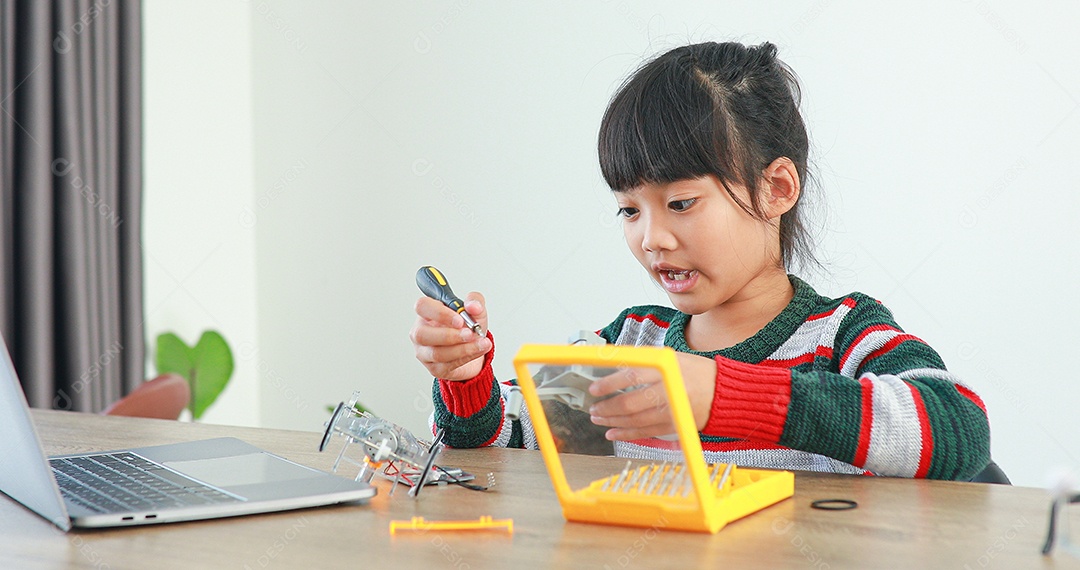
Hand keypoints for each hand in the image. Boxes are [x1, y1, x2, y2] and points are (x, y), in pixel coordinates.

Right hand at [410, 292, 491, 380]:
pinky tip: (478, 351)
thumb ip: (476, 301)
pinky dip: (467, 357)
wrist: (474, 349)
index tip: (460, 319)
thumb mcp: (475, 310)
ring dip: (462, 348)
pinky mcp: (434, 368)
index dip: (440, 313)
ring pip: (436, 353)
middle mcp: (421, 331)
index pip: (422, 306)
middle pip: (422, 334)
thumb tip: (473, 306)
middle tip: (470, 333)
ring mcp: (424, 352)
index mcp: (427, 313)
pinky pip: (448, 365)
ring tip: (481, 343)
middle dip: (449, 335)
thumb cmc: (467, 327)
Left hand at [587, 352, 716, 439]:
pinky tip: (613, 433)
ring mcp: (672, 411)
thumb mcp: (672, 359)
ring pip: (636, 421)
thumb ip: (646, 363)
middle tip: (594, 408)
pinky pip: (646, 432)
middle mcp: (670, 391)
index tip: (595, 389)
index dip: (610, 384)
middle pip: (631, 403)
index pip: (632, 376)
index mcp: (668, 370)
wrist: (725, 393)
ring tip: (599, 419)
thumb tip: (615, 368)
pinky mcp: (675, 425)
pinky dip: (627, 434)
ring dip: (613, 421)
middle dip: (608, 408)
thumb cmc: (697, 373)